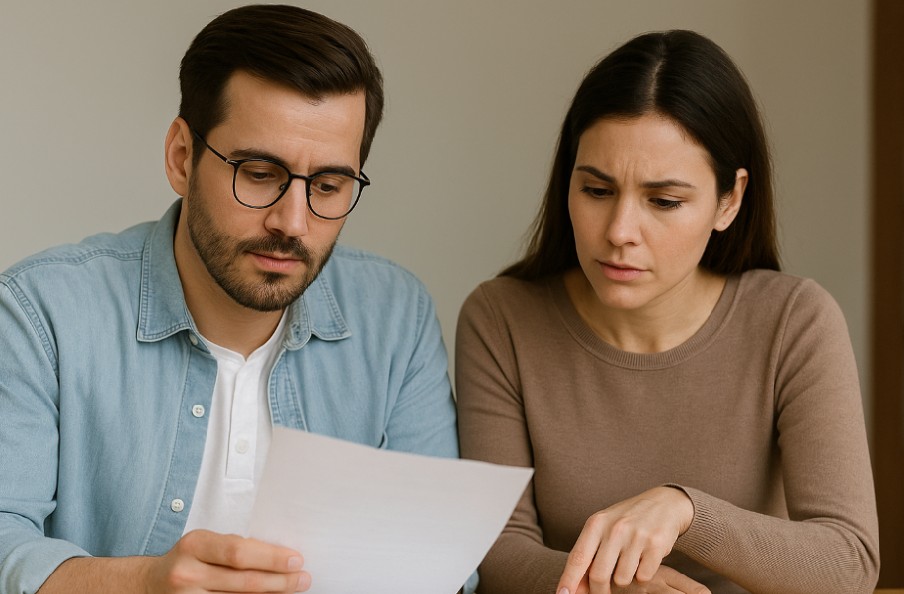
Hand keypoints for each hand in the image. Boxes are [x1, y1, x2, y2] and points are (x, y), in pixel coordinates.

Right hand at [144, 529, 309, 592]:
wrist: (147, 584)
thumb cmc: (187, 560)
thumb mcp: (205, 544)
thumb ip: (234, 548)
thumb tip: (279, 557)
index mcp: (194, 544)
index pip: (239, 552)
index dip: (271, 558)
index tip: (296, 560)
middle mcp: (187, 572)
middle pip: (243, 581)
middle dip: (279, 581)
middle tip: (303, 579)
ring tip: (291, 591)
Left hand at [556, 487, 694, 593]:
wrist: (664, 503)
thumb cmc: (627, 519)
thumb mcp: (603, 528)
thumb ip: (588, 554)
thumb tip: (574, 588)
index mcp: (596, 523)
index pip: (578, 557)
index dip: (569, 579)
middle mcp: (615, 529)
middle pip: (598, 575)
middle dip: (598, 591)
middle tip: (602, 592)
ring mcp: (636, 536)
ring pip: (622, 580)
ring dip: (624, 580)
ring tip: (629, 563)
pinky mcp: (656, 545)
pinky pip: (643, 577)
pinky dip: (642, 575)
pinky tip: (644, 560)